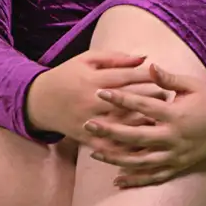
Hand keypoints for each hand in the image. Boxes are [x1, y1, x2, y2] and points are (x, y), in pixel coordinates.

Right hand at [25, 50, 158, 140]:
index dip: (149, 78)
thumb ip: (115, 58)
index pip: (127, 77)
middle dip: (151, 99)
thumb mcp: (86, 60)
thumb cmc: (66, 75)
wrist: (38, 101)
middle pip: (128, 101)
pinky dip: (126, 146)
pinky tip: (142, 144)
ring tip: (160, 119)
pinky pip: (109, 145)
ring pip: (122, 125)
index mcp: (92, 79)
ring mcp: (88, 121)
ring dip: (143, 123)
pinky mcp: (85, 137)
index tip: (165, 78)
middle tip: (168, 99)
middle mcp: (91, 101)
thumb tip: (144, 58)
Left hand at [79, 62, 205, 187]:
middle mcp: (174, 137)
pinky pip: (154, 177)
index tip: (101, 93)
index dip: (121, 99)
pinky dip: (135, 180)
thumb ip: (168, 79)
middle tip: (88, 124)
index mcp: (175, 114)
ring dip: (116, 158)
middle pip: (136, 136)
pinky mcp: (178, 167)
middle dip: (110, 131)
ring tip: (94, 152)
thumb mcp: (191, 86)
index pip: (143, 106)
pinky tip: (116, 180)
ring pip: (141, 161)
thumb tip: (148, 66)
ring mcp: (176, 155)